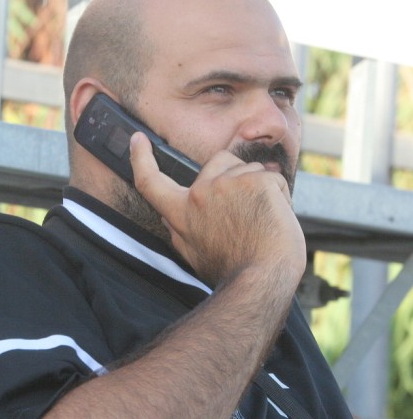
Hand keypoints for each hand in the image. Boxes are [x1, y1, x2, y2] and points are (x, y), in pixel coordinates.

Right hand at [129, 132, 305, 285]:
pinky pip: (273, 177)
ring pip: (249, 168)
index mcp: (181, 213)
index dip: (141, 159)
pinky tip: (277, 218)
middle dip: (235, 176)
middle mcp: (199, 194)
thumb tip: (165, 216)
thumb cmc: (232, 270)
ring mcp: (229, 184)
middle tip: (245, 210)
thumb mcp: (192, 252)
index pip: (151, 182)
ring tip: (262, 220)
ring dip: (260, 188)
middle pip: (217, 162)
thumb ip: (178, 229)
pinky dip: (280, 195)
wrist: (263, 279)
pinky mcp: (257, 181)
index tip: (137, 139)